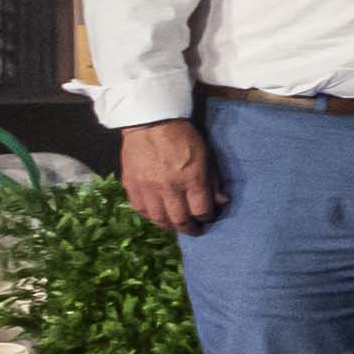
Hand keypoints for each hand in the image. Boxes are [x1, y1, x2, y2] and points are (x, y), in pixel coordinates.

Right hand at [116, 118, 217, 235]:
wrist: (150, 122)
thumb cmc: (183, 137)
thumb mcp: (207, 155)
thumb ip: (214, 181)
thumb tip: (222, 202)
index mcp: (191, 178)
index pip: (201, 211)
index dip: (206, 218)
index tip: (208, 218)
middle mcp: (169, 187)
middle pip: (180, 220)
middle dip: (190, 229)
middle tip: (194, 230)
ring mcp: (147, 188)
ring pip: (159, 219)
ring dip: (169, 225)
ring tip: (176, 225)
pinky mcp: (131, 185)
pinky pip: (141, 210)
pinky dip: (151, 216)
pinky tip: (158, 214)